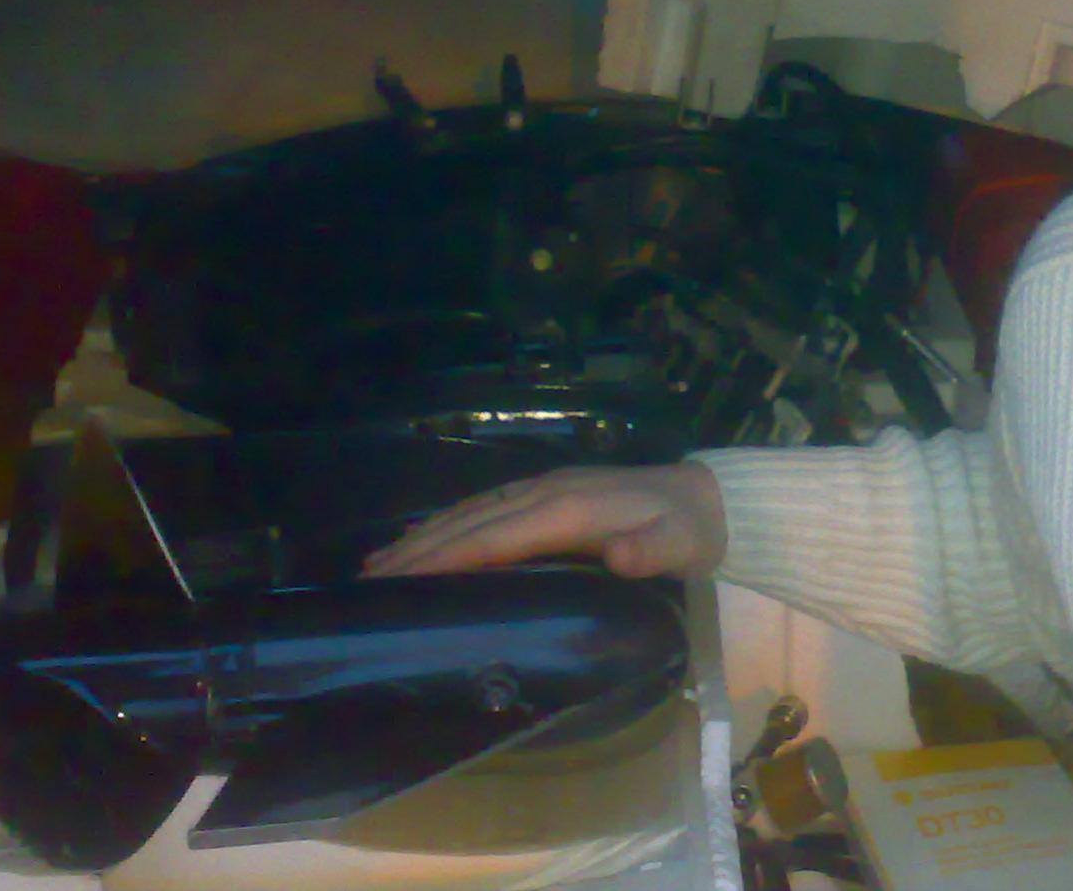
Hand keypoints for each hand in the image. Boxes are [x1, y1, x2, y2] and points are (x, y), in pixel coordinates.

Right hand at [361, 461, 727, 579]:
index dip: (450, 555)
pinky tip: (424, 542)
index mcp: (569, 509)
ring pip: (471, 513)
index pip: (498, 535)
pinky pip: (484, 510)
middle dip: (418, 550)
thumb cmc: (688, 530)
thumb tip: (619, 558)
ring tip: (376, 565)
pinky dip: (448, 526)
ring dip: (424, 536)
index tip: (402, 577)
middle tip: (366, 583)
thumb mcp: (680, 544)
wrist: (706, 498)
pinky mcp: (544, 495)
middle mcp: (545, 493)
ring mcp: (542, 490)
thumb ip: (651, 552)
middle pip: (472, 522)